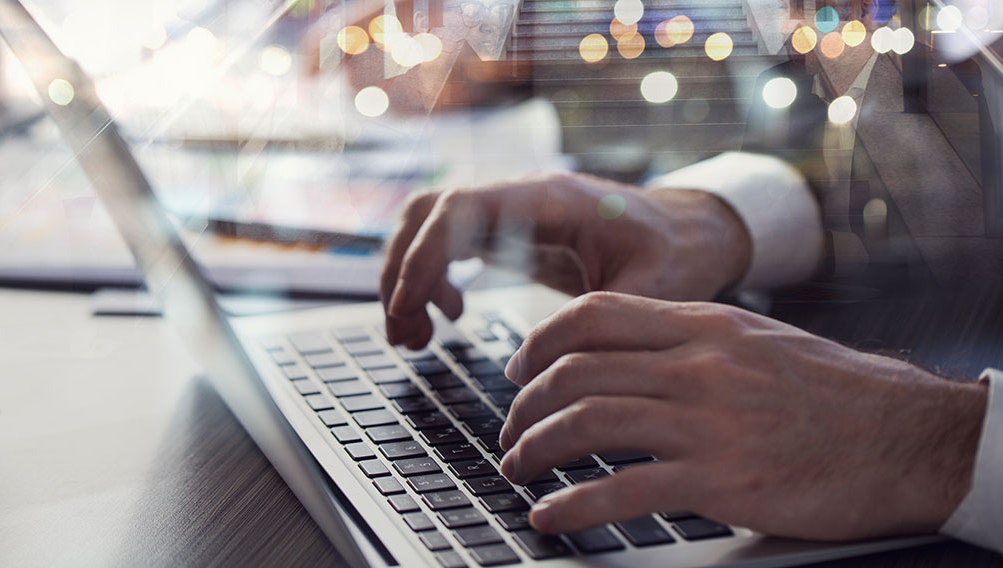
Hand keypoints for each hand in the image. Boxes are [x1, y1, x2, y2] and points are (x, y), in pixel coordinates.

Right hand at [380, 172, 750, 347]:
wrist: (693, 229)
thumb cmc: (678, 253)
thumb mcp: (653, 290)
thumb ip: (604, 321)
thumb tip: (543, 367)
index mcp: (551, 199)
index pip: (460, 209)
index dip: (424, 257)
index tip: (410, 309)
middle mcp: (520, 195)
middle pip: (428, 212)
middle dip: (401, 272)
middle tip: (403, 334)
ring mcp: (509, 210)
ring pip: (427, 225)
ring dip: (408, 276)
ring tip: (414, 336)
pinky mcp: (507, 229)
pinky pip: (446, 241)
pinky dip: (430, 278)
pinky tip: (448, 315)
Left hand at [498, 292, 987, 540]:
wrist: (908, 439)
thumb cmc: (837, 394)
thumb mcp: (759, 342)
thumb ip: (693, 342)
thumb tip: (628, 356)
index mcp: (704, 325)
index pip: (594, 314)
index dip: (540, 342)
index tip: (518, 369)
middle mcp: (697, 365)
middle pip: (577, 371)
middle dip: (526, 405)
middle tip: (510, 431)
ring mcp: (706, 422)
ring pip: (587, 423)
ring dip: (536, 448)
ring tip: (517, 468)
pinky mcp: (720, 480)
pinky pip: (622, 490)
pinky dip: (573, 504)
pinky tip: (550, 516)